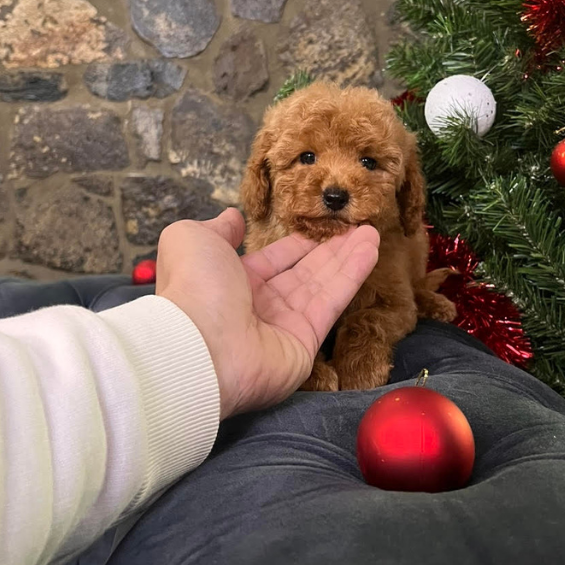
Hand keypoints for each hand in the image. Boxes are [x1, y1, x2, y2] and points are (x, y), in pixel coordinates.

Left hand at [155, 208, 379, 418]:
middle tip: (356, 227)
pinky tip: (370, 249)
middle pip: (303, 272)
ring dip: (348, 257)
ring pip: (322, 284)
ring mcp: (283, 327)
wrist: (198, 346)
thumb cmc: (193, 287)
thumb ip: (217, 228)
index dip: (297, 244)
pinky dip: (352, 274)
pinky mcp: (305, 344)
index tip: (320, 227)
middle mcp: (258, 305)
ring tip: (372, 232)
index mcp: (230, 282)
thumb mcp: (191, 240)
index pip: (272, 261)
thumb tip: (233, 218)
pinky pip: (331, 302)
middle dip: (330, 249)